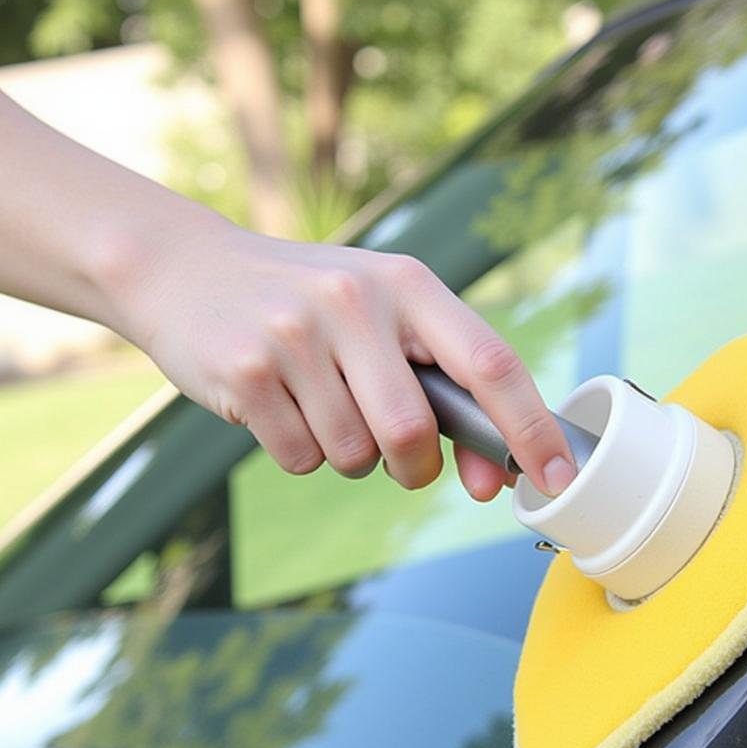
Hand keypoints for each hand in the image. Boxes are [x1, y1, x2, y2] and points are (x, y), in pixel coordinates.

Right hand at [116, 216, 576, 499]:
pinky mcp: (246, 372)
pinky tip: (282, 406)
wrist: (187, 270)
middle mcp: (355, 302)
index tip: (559, 477)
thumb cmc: (309, 304)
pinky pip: (301, 458)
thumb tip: (494, 473)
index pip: (492, 362)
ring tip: (323, 405)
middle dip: (415, 468)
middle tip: (399, 458)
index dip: (532, 428)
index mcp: (408, 283)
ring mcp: (296, 335)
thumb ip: (441, 381)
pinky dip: (301, 452)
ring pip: (355, 455)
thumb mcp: (380, 312)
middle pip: (413, 433)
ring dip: (352, 456)